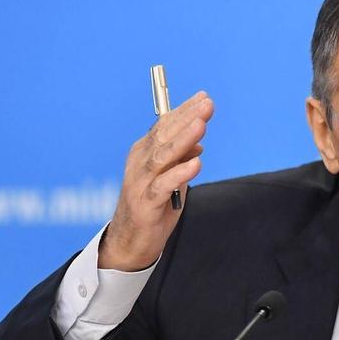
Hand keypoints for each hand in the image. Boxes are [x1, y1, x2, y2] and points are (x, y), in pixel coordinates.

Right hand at [100, 91, 214, 270]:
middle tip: (207, 105)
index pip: (164, 125)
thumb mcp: (172, 178)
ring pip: (162, 157)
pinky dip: (180, 173)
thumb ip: (181, 160)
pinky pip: (163, 186)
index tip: (204, 97)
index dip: (184, 111)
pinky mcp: (145, 204)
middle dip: (187, 118)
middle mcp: (139, 164)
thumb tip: (198, 142)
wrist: (131, 242)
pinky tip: (196, 163)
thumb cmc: (153, 206)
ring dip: (183, 139)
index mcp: (144, 153)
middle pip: (163, 136)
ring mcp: (140, 183)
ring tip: (201, 125)